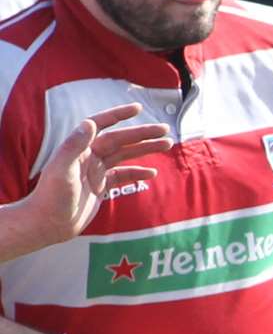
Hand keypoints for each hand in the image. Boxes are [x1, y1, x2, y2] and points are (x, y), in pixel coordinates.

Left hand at [20, 104, 170, 247]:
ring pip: (125, 156)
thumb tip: (90, 123)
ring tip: (166, 144)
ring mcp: (95, 172)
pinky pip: (123, 176)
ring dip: (145, 150)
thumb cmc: (51, 198)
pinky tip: (152, 173)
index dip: (119, 115)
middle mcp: (88, 157)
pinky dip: (137, 173)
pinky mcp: (100, 188)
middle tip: (165, 130)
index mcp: (79, 149)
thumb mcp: (62, 171)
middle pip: (120, 140)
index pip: (101, 125)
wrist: (46, 224)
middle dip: (143, 134)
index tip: (138, 108)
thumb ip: (74, 146)